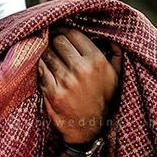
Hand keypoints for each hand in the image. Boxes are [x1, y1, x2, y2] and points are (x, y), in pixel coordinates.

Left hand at [39, 28, 120, 144]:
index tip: (60, 31)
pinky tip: (43, 65)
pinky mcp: (53, 92)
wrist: (90, 126)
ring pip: (47, 54)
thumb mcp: (116, 77)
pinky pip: (41, 69)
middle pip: (58, 41)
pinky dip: (40, 65)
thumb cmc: (103, 98)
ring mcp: (66, 81)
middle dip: (54, 39)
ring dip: (45, 51)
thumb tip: (113, 40)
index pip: (74, 34)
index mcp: (97, 61)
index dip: (64, 30)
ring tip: (47, 53)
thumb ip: (116, 56)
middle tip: (52, 40)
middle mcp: (81, 69)